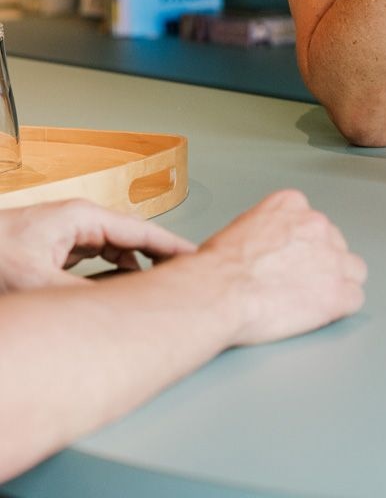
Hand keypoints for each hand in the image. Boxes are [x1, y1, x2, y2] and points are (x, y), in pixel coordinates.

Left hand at [0, 199, 195, 291]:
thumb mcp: (41, 282)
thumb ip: (89, 296)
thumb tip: (124, 312)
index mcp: (81, 218)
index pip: (142, 231)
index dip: (173, 248)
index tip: (199, 261)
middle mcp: (76, 223)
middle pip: (131, 241)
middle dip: (155, 261)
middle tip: (181, 282)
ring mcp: (64, 237)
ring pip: (112, 253)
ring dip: (130, 272)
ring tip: (152, 293)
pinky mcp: (51, 252)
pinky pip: (93, 263)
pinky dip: (108, 277)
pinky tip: (113, 295)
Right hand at [195, 190, 366, 345]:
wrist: (218, 292)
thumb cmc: (217, 268)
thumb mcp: (239, 228)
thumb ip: (266, 229)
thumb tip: (266, 245)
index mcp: (292, 205)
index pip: (314, 222)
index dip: (305, 246)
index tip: (293, 260)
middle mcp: (317, 225)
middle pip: (335, 245)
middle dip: (322, 264)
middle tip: (298, 283)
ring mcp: (331, 258)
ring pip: (353, 270)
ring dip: (337, 284)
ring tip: (311, 300)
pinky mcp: (337, 292)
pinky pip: (354, 299)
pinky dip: (340, 309)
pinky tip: (321, 314)